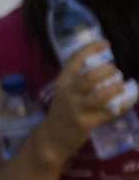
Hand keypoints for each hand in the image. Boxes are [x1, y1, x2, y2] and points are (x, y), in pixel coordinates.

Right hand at [33, 38, 128, 165]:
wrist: (53, 136)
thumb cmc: (63, 109)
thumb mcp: (64, 90)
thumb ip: (79, 79)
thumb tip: (104, 66)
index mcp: (63, 81)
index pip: (75, 59)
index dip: (91, 48)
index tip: (106, 44)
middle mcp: (69, 92)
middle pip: (89, 77)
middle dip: (106, 70)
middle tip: (114, 69)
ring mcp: (77, 108)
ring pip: (99, 96)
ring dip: (114, 88)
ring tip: (121, 85)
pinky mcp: (86, 122)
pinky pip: (108, 113)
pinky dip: (121, 106)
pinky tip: (127, 102)